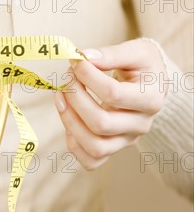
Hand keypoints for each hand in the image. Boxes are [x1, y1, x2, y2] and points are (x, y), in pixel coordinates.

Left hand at [53, 38, 165, 169]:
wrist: (149, 86)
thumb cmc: (142, 67)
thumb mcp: (136, 51)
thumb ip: (112, 53)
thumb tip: (84, 57)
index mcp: (151, 99)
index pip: (113, 94)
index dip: (88, 76)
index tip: (75, 61)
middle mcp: (141, 125)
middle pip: (101, 124)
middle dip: (76, 99)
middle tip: (67, 80)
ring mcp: (126, 141)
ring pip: (94, 147)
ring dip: (69, 121)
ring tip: (61, 97)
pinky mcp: (113, 150)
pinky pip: (90, 161)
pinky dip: (73, 142)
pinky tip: (69, 117)